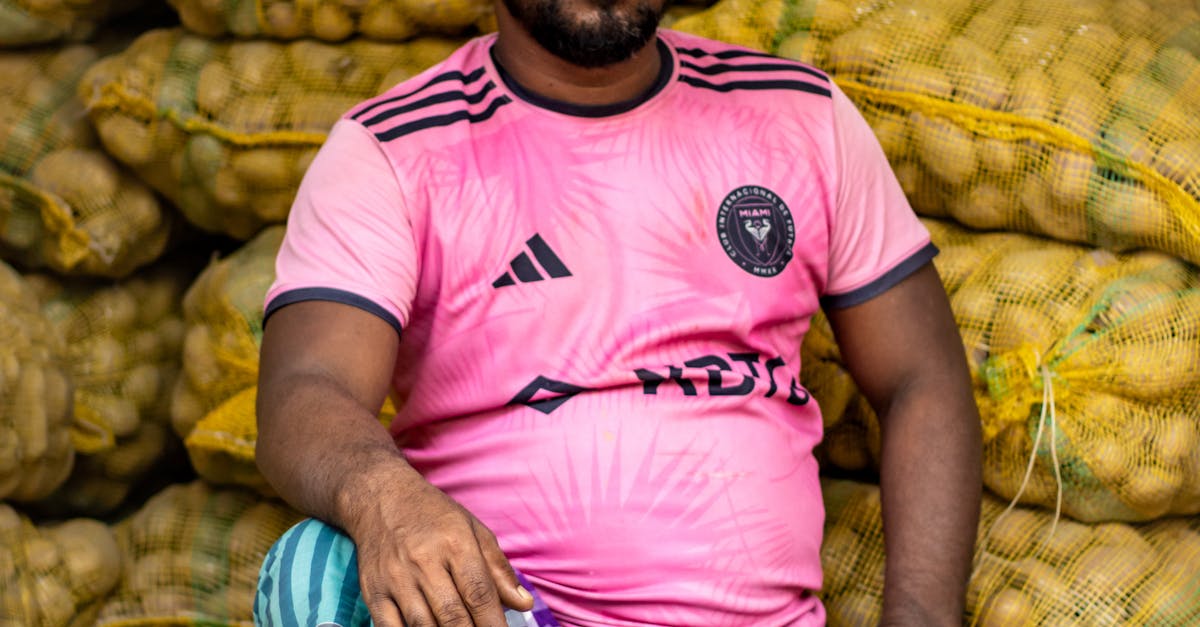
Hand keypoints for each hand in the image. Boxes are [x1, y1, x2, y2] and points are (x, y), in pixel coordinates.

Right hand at [345, 469, 534, 626]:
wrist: (382, 498)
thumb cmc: (435, 517)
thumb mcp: (474, 531)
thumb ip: (499, 570)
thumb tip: (523, 604)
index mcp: (455, 544)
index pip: (479, 593)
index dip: (494, 624)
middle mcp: (424, 561)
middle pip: (452, 615)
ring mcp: (396, 578)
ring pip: (422, 625)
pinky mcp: (373, 591)